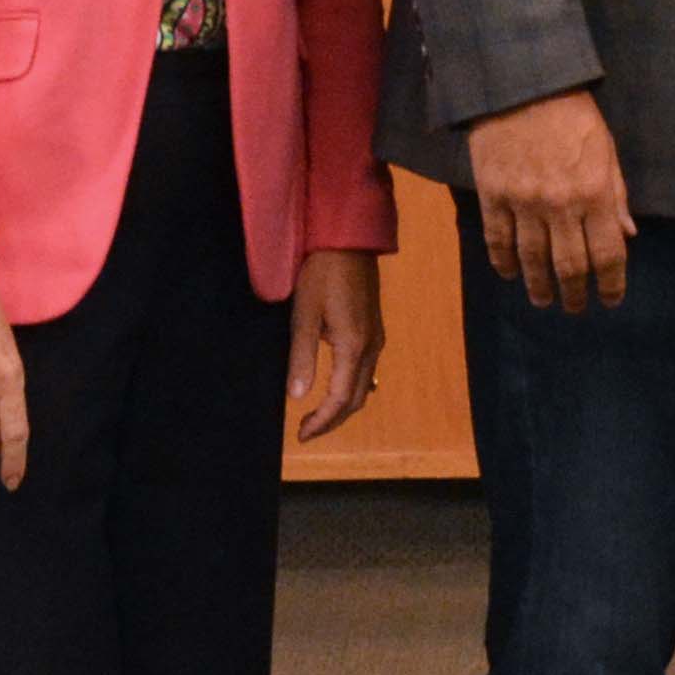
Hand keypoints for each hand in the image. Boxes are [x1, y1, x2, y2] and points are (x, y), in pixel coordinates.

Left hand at [289, 250, 383, 441]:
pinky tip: (335, 387)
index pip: (340, 399)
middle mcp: (371, 347)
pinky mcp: (374, 329)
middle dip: (333, 420)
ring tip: (318, 415)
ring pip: (364, 386)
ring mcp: (376, 338)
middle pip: (357, 398)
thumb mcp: (304, 315)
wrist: (347, 240)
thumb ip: (302, 357)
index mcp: (354, 346)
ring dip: (343, 406)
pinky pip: (367, 370)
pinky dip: (351, 388)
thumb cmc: (321, 273)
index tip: (301, 435)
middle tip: (306, 431)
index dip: (322, 422)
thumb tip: (298, 397)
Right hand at [464, 91, 636, 313]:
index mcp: (595, 193)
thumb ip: (616, 195)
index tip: (609, 299)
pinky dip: (503, 262)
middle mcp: (561, 205)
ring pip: (532, 260)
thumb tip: (627, 236)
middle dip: (574, 294)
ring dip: (539, 286)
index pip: (608, 254)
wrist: (521, 85)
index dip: (611, 284)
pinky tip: (509, 274)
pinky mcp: (493, 195)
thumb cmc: (572, 115)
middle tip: (574, 307)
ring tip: (543, 300)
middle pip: (570, 266)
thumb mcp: (606, 150)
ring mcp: (524, 202)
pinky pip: (497, 240)